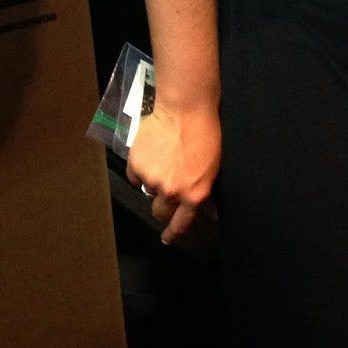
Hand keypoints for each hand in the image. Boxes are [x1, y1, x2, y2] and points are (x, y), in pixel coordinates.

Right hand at [127, 101, 220, 244]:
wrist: (185, 108)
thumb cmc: (205, 134)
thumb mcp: (213, 168)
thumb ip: (205, 193)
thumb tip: (209, 212)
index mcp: (194, 194)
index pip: (181, 223)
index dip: (172, 233)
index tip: (166, 239)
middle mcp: (171, 192)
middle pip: (160, 211)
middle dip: (162, 206)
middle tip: (167, 190)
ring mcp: (151, 180)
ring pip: (148, 191)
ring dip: (153, 182)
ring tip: (163, 159)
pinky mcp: (136, 166)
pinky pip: (135, 176)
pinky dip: (140, 169)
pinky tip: (151, 153)